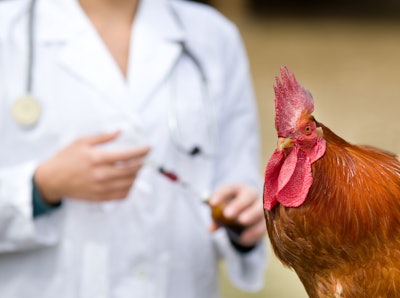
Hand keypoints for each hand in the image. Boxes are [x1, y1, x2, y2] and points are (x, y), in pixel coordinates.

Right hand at [34, 131, 150, 203]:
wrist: (52, 180)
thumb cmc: (65, 160)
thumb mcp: (81, 142)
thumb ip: (102, 137)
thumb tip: (118, 132)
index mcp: (97, 158)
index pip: (126, 156)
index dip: (141, 152)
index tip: (148, 149)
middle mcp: (101, 174)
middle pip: (131, 171)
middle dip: (142, 164)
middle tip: (144, 159)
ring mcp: (101, 187)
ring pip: (129, 184)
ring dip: (137, 176)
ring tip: (137, 169)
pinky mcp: (100, 197)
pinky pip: (122, 195)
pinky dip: (129, 188)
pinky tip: (129, 182)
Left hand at [208, 184, 265, 246]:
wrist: (246, 219)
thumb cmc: (231, 211)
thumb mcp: (221, 213)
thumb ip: (216, 219)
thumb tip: (211, 229)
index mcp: (238, 189)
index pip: (229, 188)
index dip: (220, 194)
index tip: (212, 203)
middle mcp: (252, 195)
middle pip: (248, 195)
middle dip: (238, 204)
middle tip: (227, 214)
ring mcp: (261, 208)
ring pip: (260, 209)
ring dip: (250, 214)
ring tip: (241, 221)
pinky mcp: (265, 222)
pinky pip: (262, 226)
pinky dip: (253, 232)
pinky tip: (244, 237)